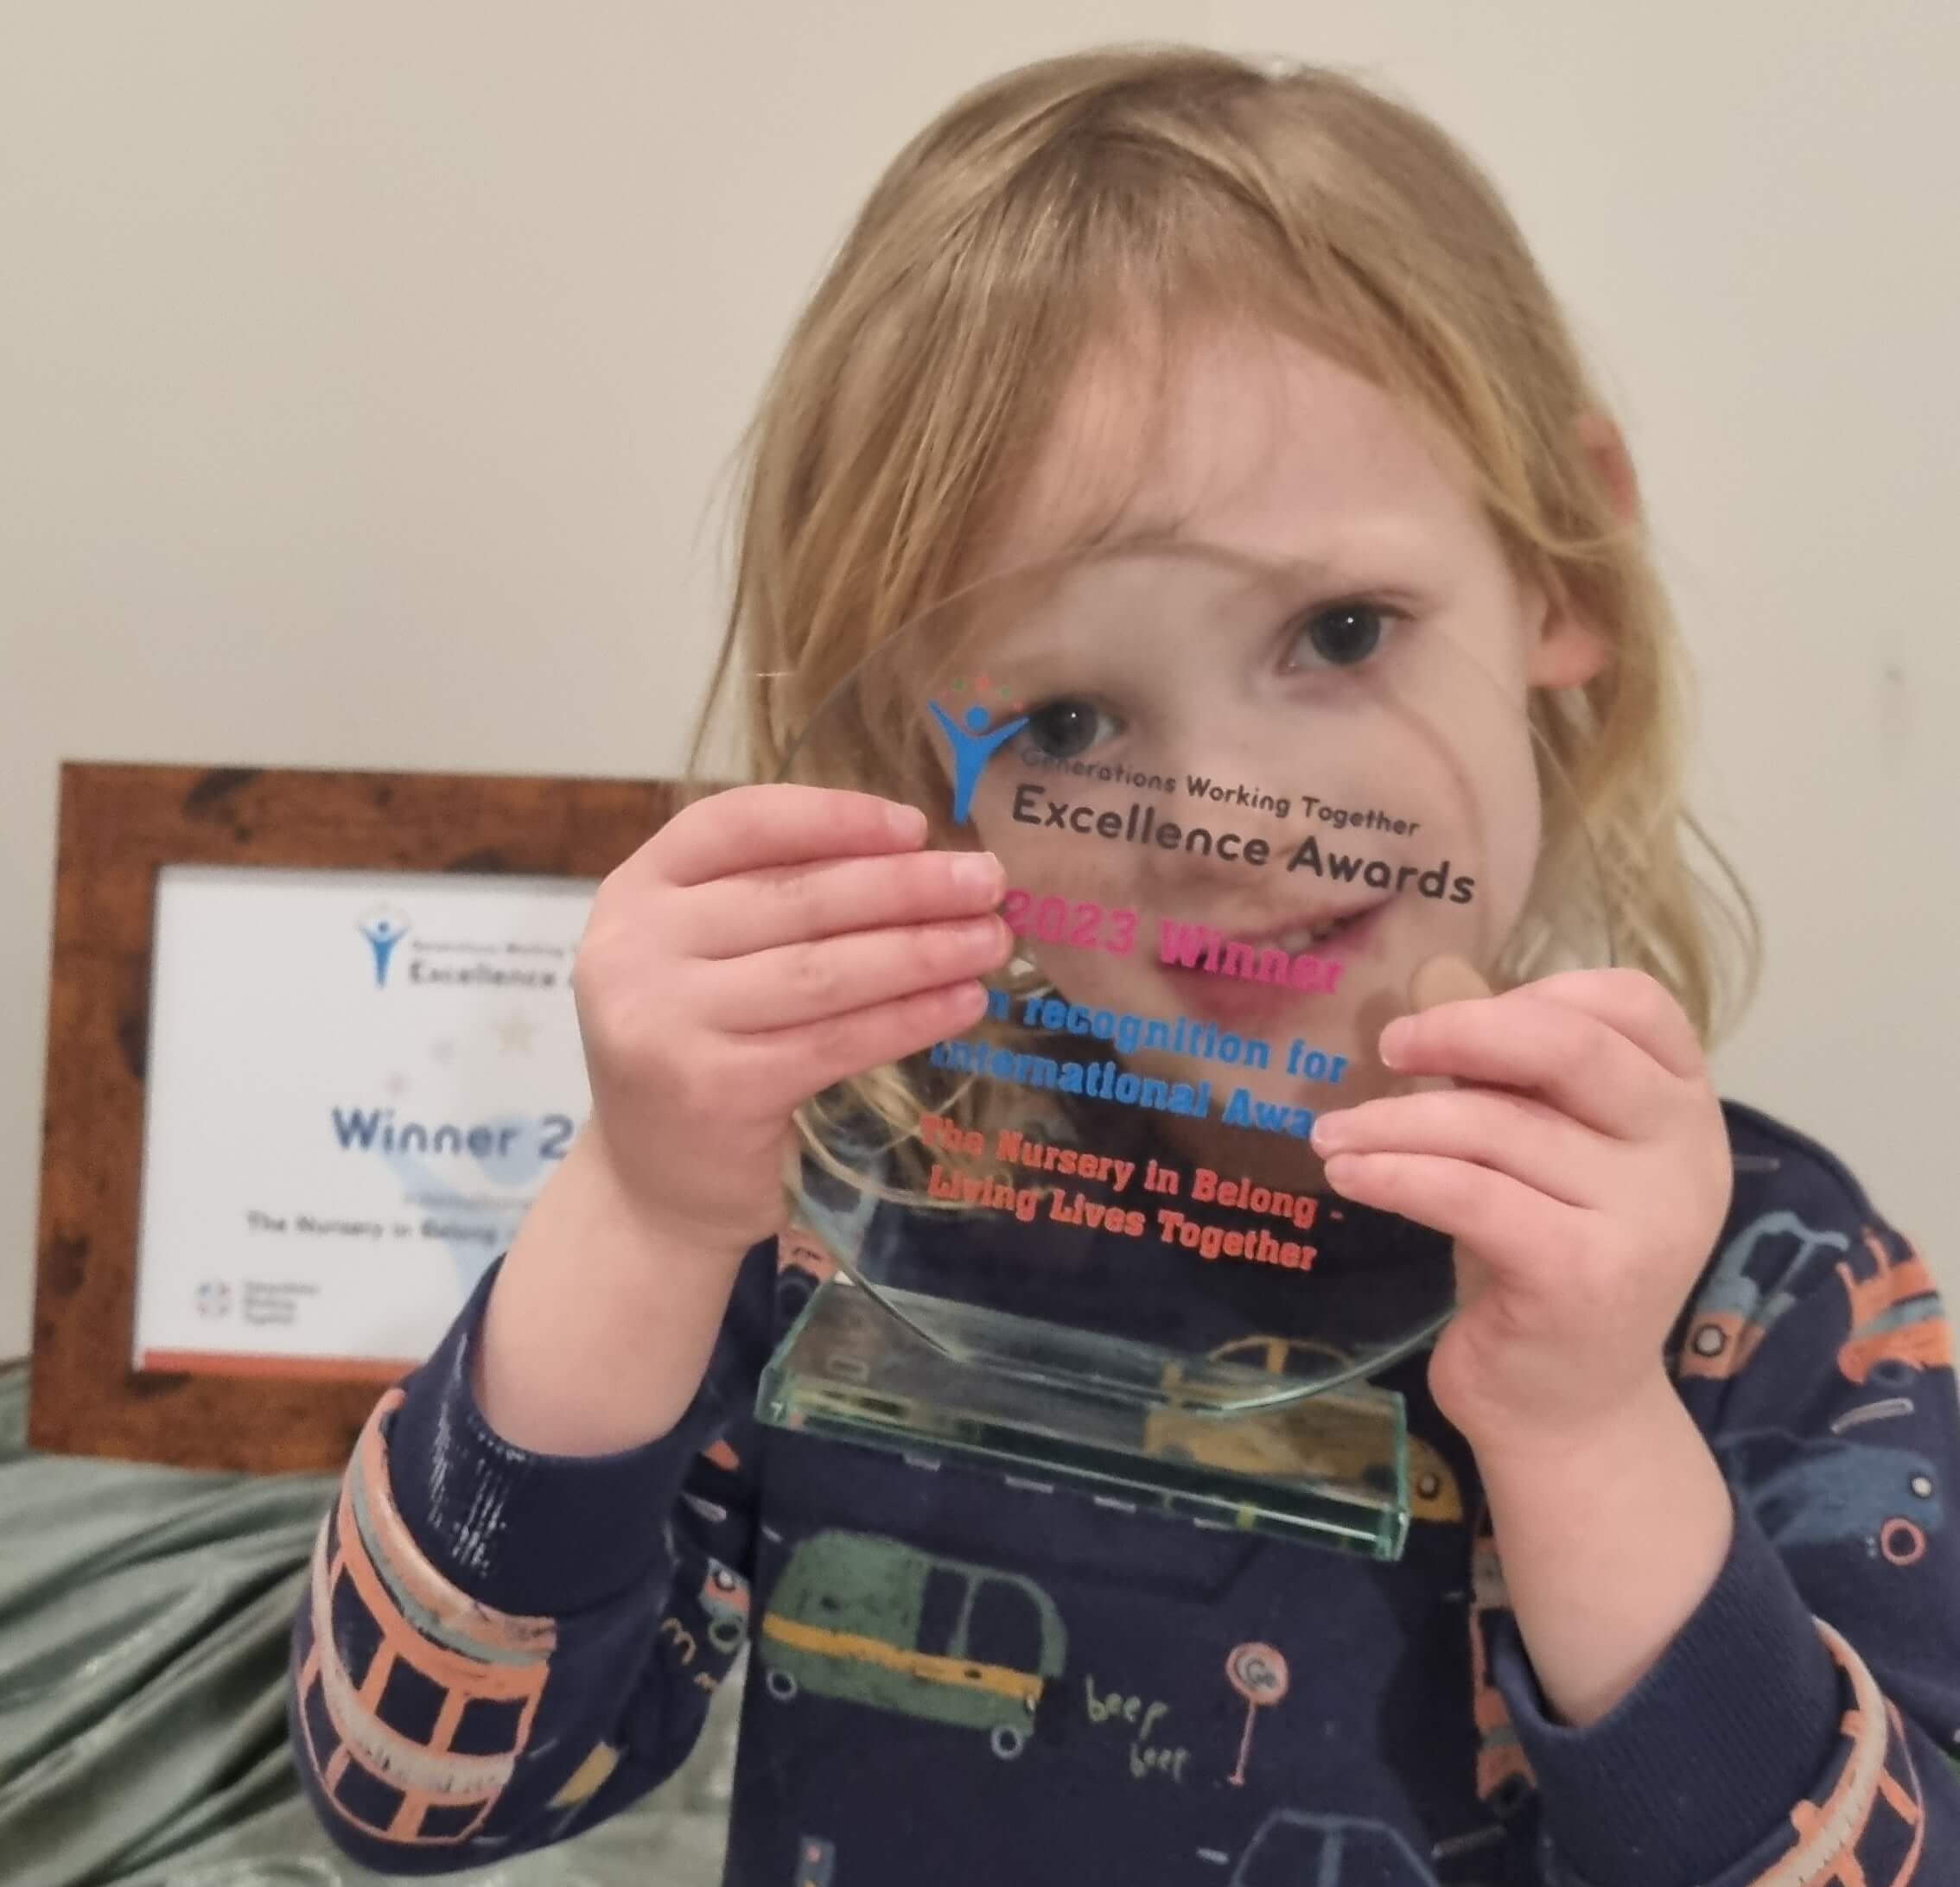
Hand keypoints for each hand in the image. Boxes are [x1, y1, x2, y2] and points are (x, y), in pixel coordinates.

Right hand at [571, 783, 1010, 1256]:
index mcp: (636, 890)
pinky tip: (963, 1003)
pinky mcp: (715, 1089)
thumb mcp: (708, 954)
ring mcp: (668, 1020)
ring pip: (825, 969)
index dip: (834, 817)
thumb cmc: (702, 1047)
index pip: (740, 824)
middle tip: (988, 882)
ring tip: (991, 940)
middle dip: (906, 885)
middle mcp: (636, 947)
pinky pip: (837, 1040)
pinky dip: (910, 1017)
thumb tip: (921, 859)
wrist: (653, 1183)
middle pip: (796, 896)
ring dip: (923, 950)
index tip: (917, 827)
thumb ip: (778, 899)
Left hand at [1309, 963, 1732, 1456]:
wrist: (1569, 1412)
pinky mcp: (1582, 1274)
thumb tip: (1430, 1015)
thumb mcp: (1554, 1162)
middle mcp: (1684, 1156)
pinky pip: (1467, 1194)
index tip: (1460, 1016)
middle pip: (1570, 1046)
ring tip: (1332, 1135)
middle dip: (1463, 1030)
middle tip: (1388, 1045)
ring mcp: (1643, 1218)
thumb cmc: (1546, 1263)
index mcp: (1685, 1110)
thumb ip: (1528, 1091)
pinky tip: (1348, 1175)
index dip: (1542, 991)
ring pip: (1495, 1126)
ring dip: (1393, 1120)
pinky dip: (1393, 1174)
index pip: (1636, 1005)